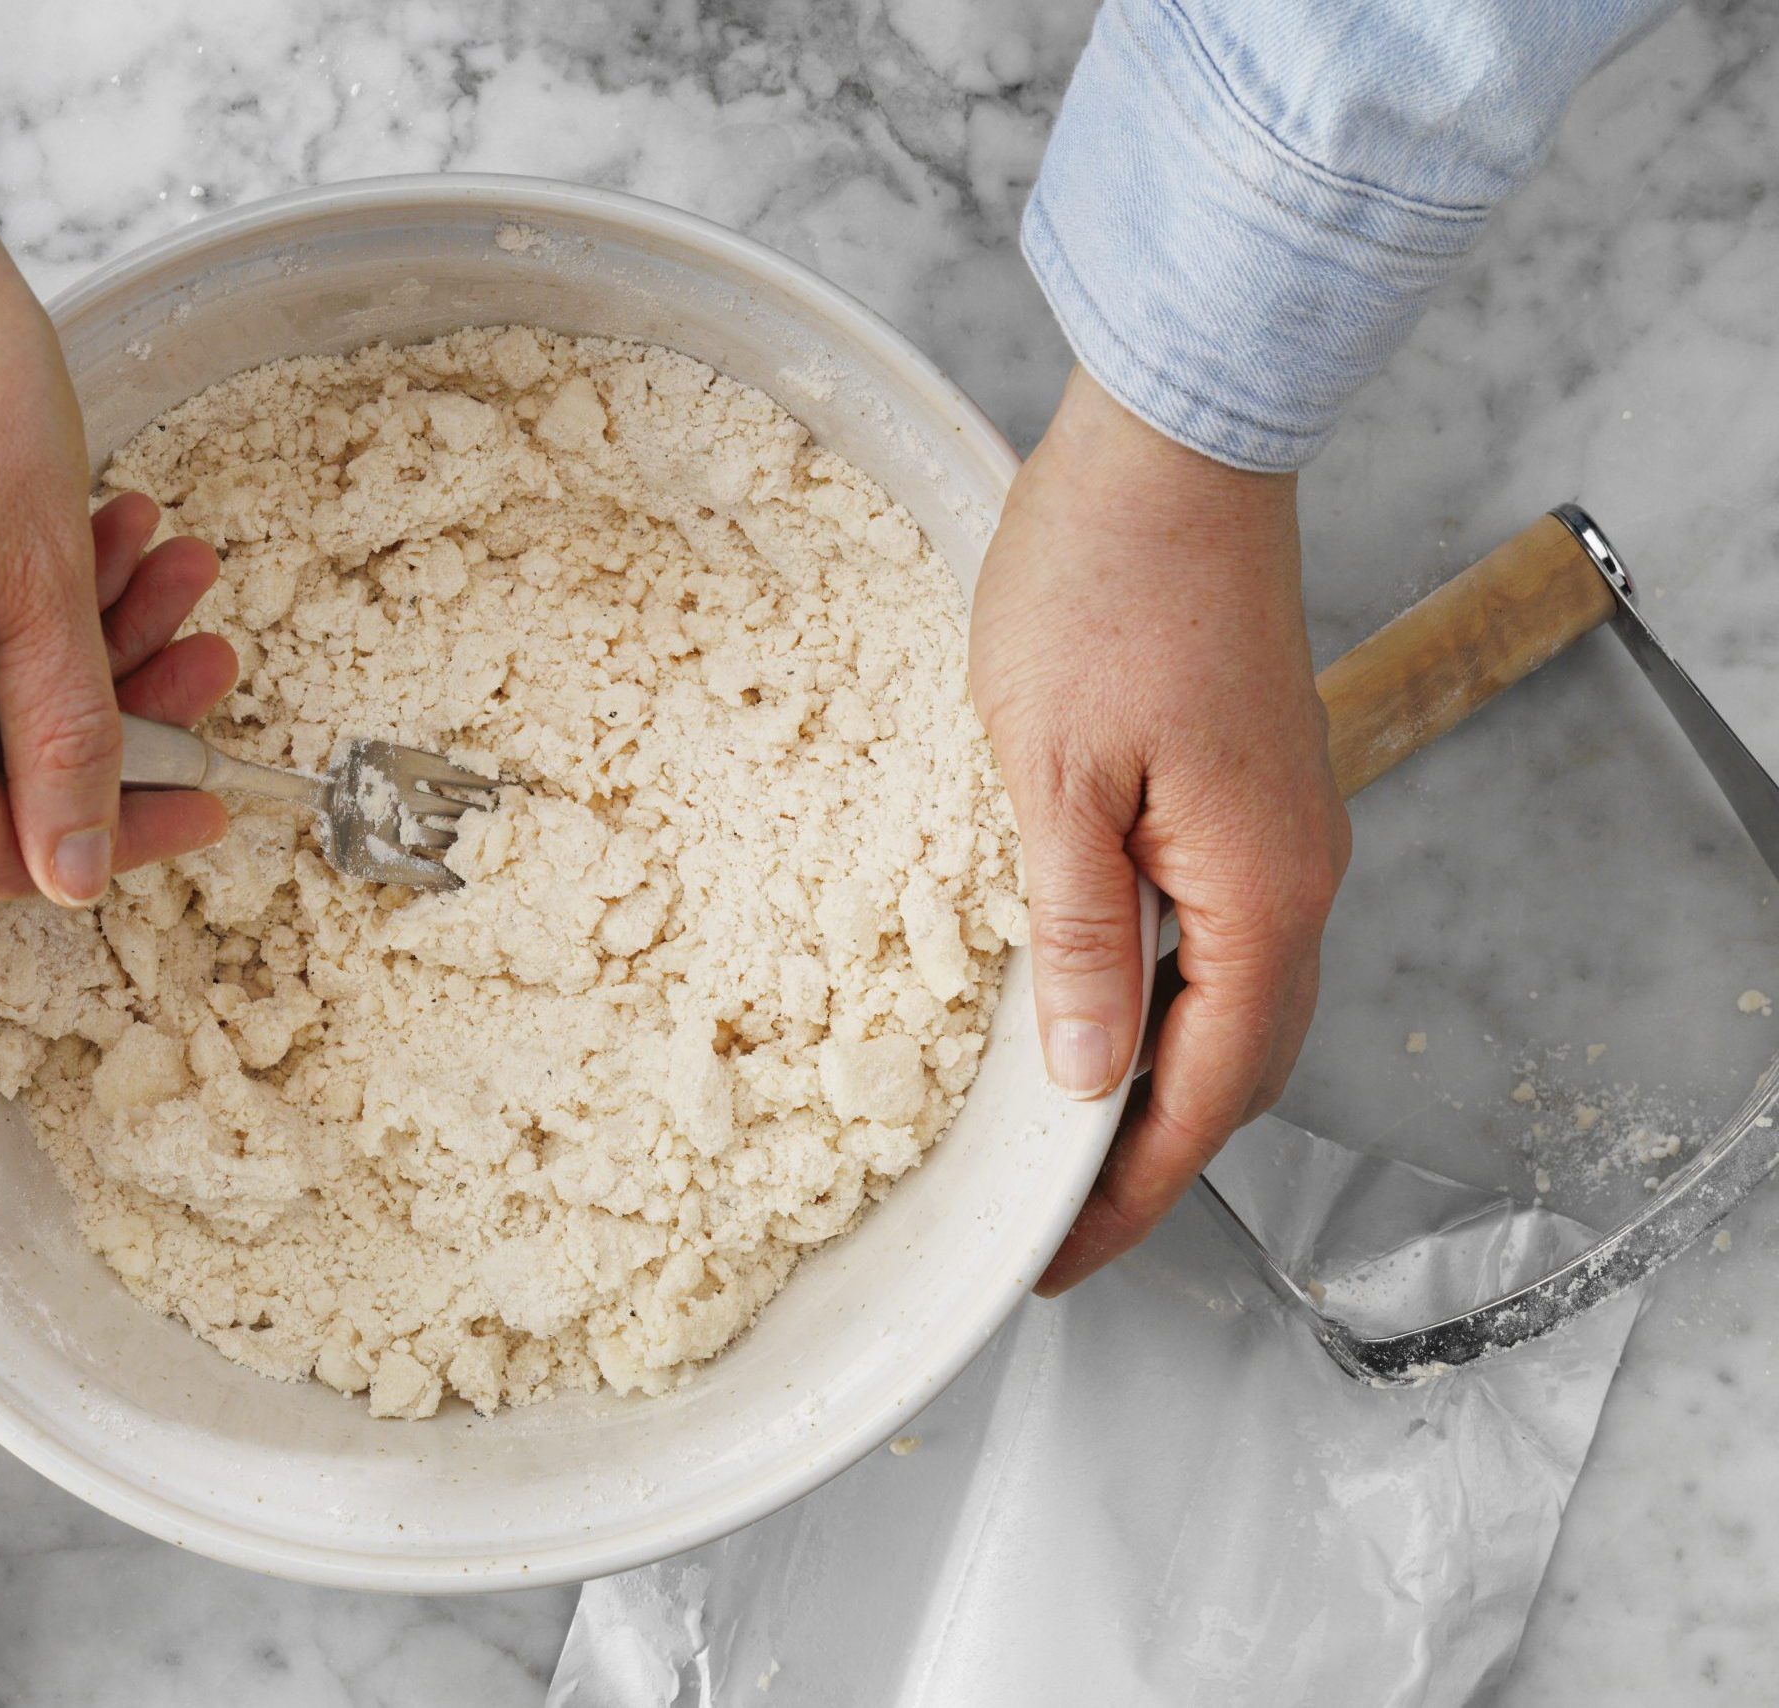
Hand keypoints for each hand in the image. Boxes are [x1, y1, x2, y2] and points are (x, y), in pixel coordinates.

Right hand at [0, 155, 235, 904]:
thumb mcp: (39, 579)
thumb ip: (67, 740)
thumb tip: (77, 873)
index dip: (117, 827)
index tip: (206, 786)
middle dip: (110, 703)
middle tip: (201, 628)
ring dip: (71, 640)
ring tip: (157, 552)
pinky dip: (0, 609)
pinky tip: (85, 536)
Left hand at [968, 366, 1349, 1293]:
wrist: (1176, 439)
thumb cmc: (1099, 588)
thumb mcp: (1050, 776)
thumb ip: (1074, 936)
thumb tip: (1084, 1080)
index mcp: (1257, 891)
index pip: (1206, 1092)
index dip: (1131, 1192)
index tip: (1056, 1261)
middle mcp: (1298, 875)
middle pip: (1241, 1062)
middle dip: (1152, 1153)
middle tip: (1055, 1220)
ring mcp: (1287, 827)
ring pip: (1237, 999)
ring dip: (1162, 1075)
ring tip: (1065, 1134)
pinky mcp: (1257, 786)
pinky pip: (1225, 931)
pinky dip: (1167, 996)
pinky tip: (1093, 999)